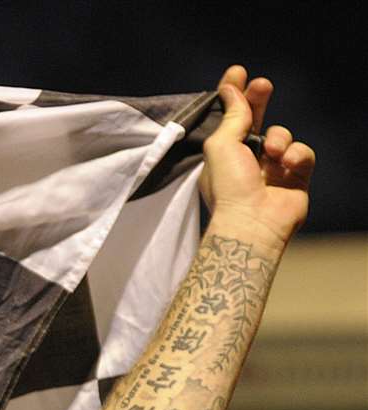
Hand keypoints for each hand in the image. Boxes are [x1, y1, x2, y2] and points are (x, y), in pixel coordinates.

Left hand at [199, 65, 314, 248]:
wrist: (253, 222)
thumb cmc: (229, 187)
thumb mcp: (221, 145)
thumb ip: (231, 116)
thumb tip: (232, 90)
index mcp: (223, 156)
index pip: (229, 119)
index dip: (233, 95)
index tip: (237, 73)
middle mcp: (246, 161)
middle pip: (256, 120)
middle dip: (259, 101)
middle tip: (262, 85)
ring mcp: (271, 169)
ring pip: (282, 135)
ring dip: (279, 138)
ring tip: (272, 152)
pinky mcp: (295, 178)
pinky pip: (302, 153)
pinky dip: (297, 154)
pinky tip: (288, 164)